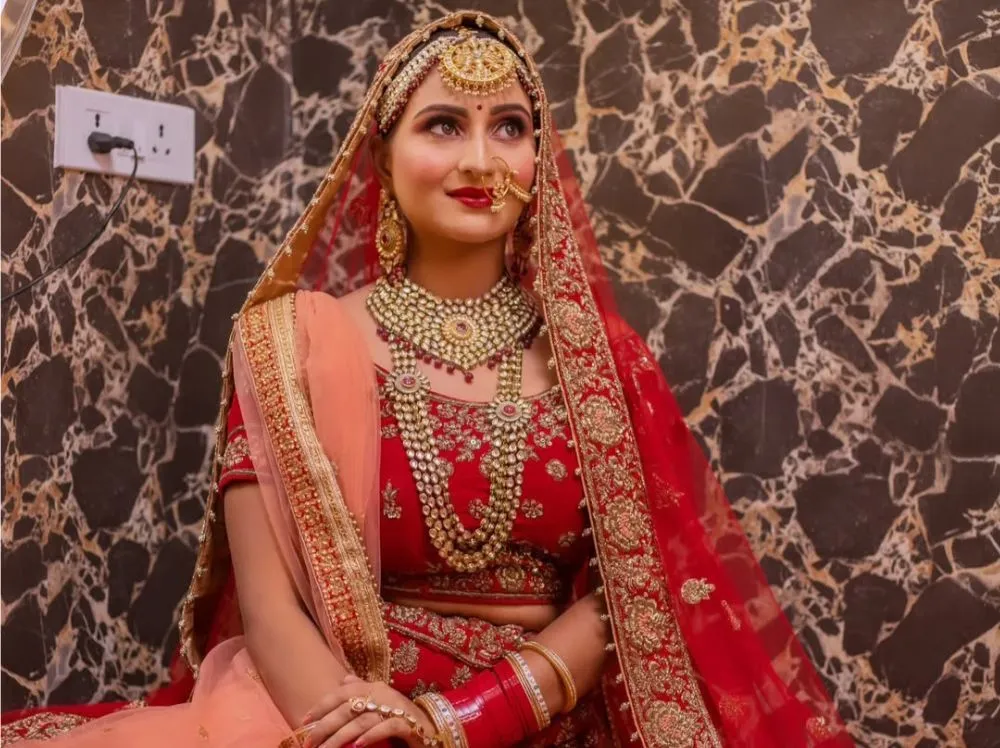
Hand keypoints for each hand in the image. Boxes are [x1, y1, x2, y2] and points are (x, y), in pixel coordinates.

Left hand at [299, 674, 435, 747]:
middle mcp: (383, 693)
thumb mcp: (380, 704)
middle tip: (309, 743)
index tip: (303, 722)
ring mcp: (396, 708)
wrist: (434, 730)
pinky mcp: (409, 724)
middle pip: (347, 708)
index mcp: (373, 687)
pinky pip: (387, 728)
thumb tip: (344, 680)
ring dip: (340, 737)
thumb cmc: (401, 719)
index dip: (321, 706)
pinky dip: (371, 736)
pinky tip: (357, 746)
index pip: (341, 693)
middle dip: (324, 727)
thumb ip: (362, 691)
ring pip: (361, 720)